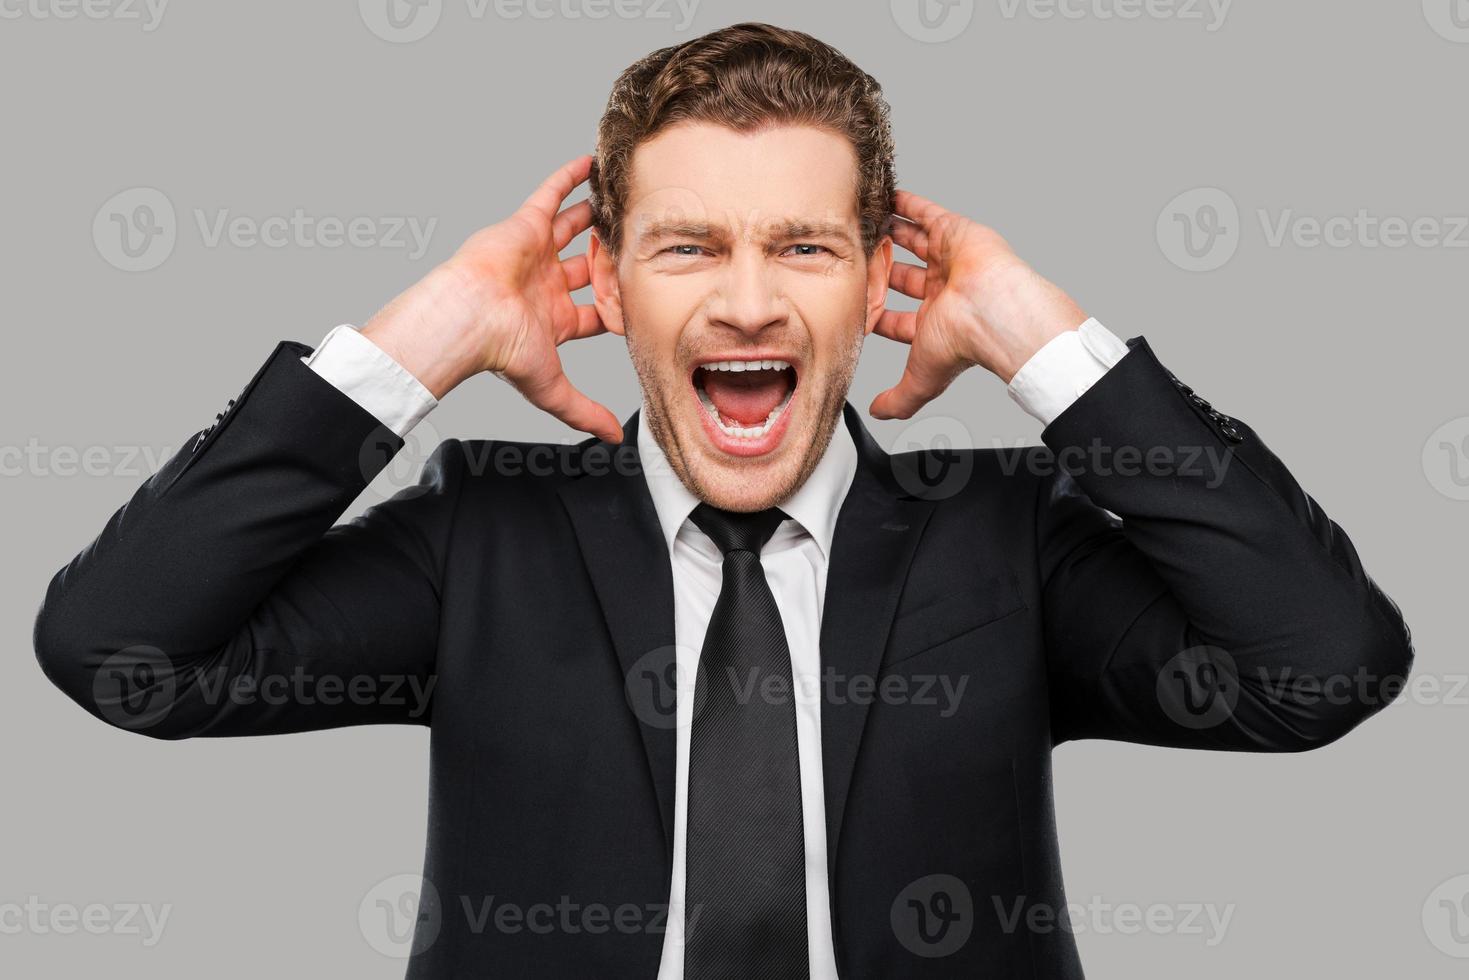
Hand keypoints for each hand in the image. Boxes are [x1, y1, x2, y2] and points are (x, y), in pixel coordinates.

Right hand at [362, 154, 621, 442]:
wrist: (468, 319)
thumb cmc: (501, 352)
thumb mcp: (553, 389)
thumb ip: (584, 412)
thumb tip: (613, 439)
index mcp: (551, 321)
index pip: (592, 312)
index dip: (616, 307)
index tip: (642, 299)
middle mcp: (544, 286)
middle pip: (586, 269)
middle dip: (609, 260)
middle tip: (641, 246)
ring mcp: (534, 255)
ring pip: (571, 231)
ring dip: (594, 219)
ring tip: (622, 202)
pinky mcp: (524, 227)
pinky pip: (550, 195)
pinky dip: (568, 179)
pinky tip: (590, 165)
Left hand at [869, 190, 1087, 420]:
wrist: (994, 313)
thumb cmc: (965, 343)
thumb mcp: (921, 379)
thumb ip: (899, 400)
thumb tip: (879, 413)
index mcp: (937, 323)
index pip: (899, 318)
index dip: (877, 312)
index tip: (857, 305)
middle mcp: (944, 291)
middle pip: (904, 277)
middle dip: (882, 269)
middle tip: (858, 258)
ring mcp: (950, 261)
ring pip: (915, 244)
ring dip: (891, 234)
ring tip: (867, 223)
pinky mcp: (955, 233)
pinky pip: (928, 214)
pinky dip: (908, 205)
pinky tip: (889, 198)